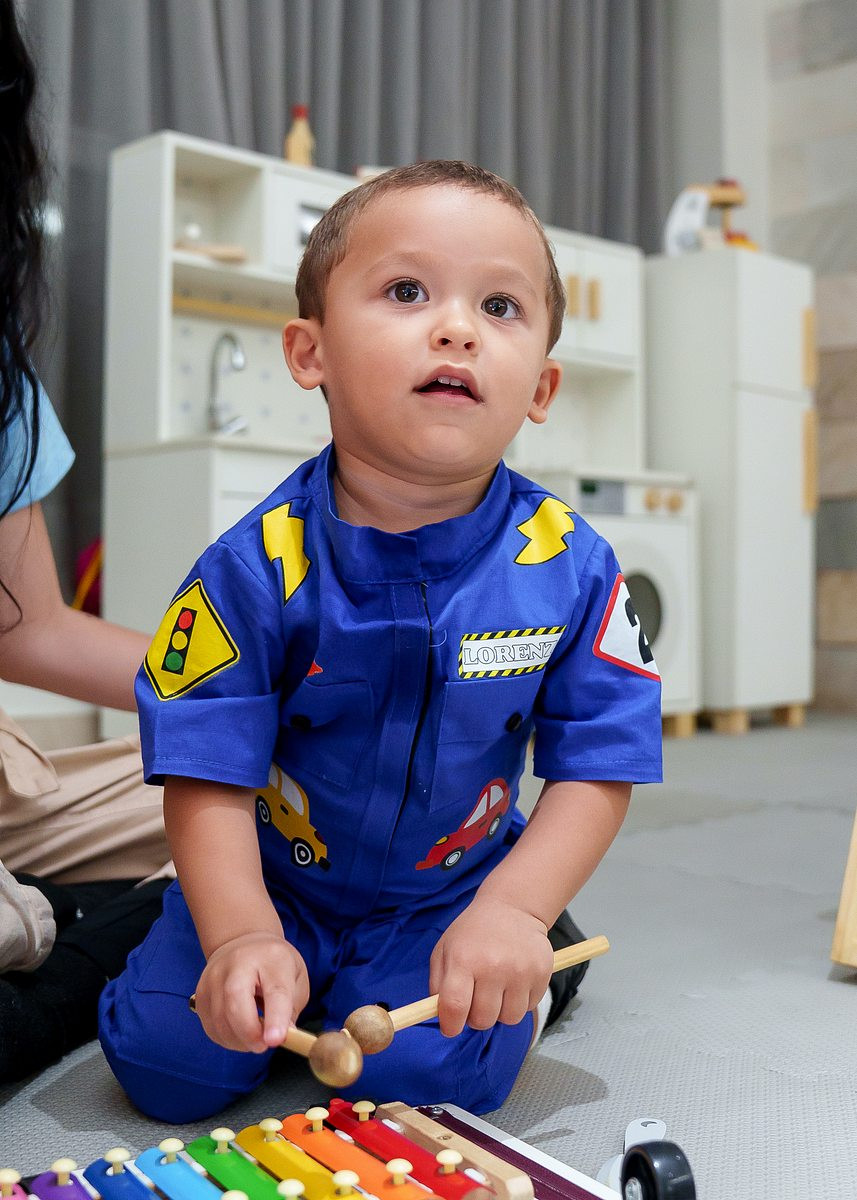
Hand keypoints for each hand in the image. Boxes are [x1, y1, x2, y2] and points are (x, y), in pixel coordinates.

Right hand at [192, 931, 309, 1052]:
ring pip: (220, 1020)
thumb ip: (292, 1009)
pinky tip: (239, 1032)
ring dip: (239, 1040)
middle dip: (249, 1033)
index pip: (275, 990)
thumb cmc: (274, 964)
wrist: (242, 943)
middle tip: (264, 1045)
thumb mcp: (296, 978)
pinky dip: (227, 1038)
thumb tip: (283, 1037)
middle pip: (236, 1001)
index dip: (276, 1018)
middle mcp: (238, 963)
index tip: (275, 1040)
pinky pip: (211, 1027)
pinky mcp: (200, 993)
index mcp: (271, 958)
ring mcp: (214, 977)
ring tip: (254, 1037)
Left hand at [429, 897, 553, 1036]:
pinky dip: (519, 1001)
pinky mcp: (541, 973)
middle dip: (476, 1016)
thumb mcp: (445, 950)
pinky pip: (528, 1008)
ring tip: (497, 988)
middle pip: (482, 1020)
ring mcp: (520, 970)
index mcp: (463, 959)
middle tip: (477, 998)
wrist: (512, 908)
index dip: (450, 1026)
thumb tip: (442, 1019)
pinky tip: (514, 980)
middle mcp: (493, 966)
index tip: (450, 1027)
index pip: (455, 1007)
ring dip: (500, 1011)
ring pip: (508, 1019)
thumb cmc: (473, 933)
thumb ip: (438, 986)